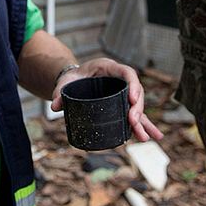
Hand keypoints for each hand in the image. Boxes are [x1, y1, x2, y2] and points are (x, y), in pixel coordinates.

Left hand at [50, 58, 164, 141]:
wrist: (74, 79)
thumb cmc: (72, 77)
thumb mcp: (66, 82)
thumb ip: (60, 92)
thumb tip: (55, 106)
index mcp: (109, 67)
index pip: (127, 73)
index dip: (133, 85)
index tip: (132, 100)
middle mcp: (119, 80)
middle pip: (135, 92)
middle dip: (137, 108)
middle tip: (133, 122)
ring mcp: (121, 93)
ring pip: (137, 107)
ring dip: (143, 122)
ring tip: (149, 137)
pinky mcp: (120, 104)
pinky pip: (134, 115)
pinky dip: (142, 126)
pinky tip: (150, 136)